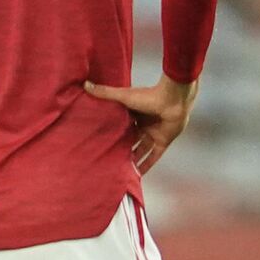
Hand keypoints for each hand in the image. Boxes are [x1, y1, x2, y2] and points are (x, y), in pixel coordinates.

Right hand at [84, 75, 198, 173]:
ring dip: (133, 160)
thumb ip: (105, 92)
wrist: (174, 99)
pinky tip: (138, 175)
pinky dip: (147, 165)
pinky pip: (154, 156)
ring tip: (119, 171)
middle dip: (122, 149)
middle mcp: (143, 125)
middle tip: (108, 160)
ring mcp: (154, 134)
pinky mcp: (163, 141)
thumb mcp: (123, 96)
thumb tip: (85, 84)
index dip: (112, 134)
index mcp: (134, 114)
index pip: (121, 126)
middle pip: (131, 140)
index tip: (100, 142)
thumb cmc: (149, 96)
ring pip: (141, 150)